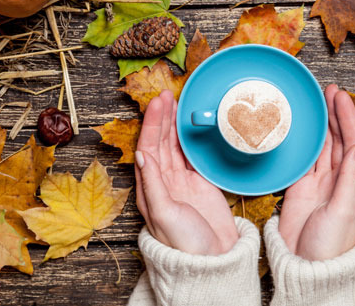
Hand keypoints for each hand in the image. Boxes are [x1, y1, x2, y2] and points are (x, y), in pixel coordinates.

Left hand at [134, 90, 238, 255]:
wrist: (213, 261)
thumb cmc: (185, 244)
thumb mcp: (164, 214)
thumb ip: (153, 183)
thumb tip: (141, 153)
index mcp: (149, 187)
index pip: (148, 147)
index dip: (152, 123)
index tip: (158, 102)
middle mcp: (162, 181)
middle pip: (160, 141)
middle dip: (162, 116)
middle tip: (166, 93)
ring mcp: (181, 181)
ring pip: (174, 144)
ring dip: (173, 123)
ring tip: (176, 101)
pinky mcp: (199, 183)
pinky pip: (191, 154)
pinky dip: (189, 137)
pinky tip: (189, 123)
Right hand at [278, 84, 354, 260]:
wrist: (307, 268)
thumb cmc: (331, 247)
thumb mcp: (343, 212)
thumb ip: (350, 180)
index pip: (354, 142)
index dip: (348, 117)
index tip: (339, 96)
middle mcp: (340, 180)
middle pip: (339, 139)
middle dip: (335, 114)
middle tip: (327, 90)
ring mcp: (320, 184)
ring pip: (322, 146)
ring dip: (321, 124)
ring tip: (316, 102)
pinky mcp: (301, 189)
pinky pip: (304, 158)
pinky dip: (303, 141)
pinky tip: (301, 128)